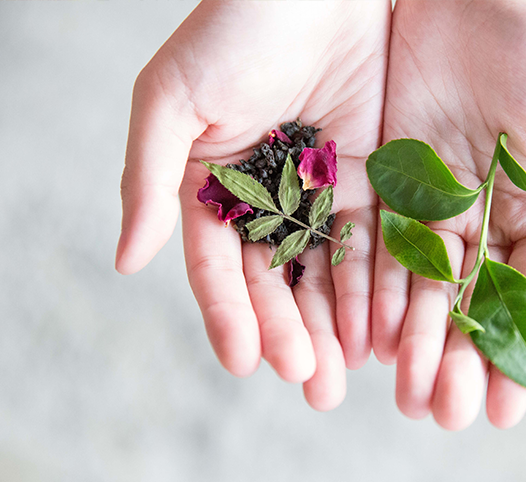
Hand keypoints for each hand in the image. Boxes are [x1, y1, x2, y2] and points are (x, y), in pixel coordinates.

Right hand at [116, 0, 390, 410]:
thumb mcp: (173, 97)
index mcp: (217, 187)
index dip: (231, 315)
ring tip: (344, 374)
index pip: (221, 266)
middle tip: (309, 385)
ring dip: (337, 325)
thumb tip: (125, 261)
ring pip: (330, 272)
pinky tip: (384, 326)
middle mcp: (271, 199)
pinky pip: (377, 239)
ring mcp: (326, 191)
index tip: (245, 361)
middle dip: (293, 334)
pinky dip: (379, 284)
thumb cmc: (238, 27)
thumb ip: (148, 178)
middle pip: (279, 282)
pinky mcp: (377, 177)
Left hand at [372, 0, 525, 428]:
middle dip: (455, 361)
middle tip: (444, 413)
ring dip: (412, 343)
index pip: (521, 301)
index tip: (501, 408)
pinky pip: (374, 245)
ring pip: (416, 287)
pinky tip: (370, 340)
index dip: (512, 354)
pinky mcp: (381, 183)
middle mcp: (478, 223)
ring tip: (407, 394)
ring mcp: (427, 207)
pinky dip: (372, 293)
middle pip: (465, 305)